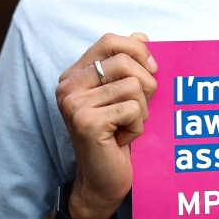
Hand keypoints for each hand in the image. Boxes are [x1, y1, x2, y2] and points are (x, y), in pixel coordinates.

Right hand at [55, 32, 157, 218]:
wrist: (102, 182)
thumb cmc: (116, 135)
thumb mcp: (122, 94)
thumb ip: (128, 64)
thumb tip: (141, 36)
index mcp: (74, 75)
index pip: (110, 41)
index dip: (137, 50)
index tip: (151, 69)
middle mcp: (67, 86)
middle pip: (126, 61)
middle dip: (146, 85)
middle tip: (138, 109)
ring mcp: (74, 104)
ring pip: (134, 86)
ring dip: (141, 110)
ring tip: (125, 126)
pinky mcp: (87, 122)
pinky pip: (133, 109)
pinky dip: (137, 126)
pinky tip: (121, 140)